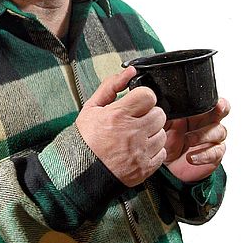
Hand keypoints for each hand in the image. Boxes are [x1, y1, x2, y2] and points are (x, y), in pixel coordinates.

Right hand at [75, 67, 166, 186]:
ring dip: (152, 133)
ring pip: (162, 133)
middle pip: (159, 114)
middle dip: (149, 114)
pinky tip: (139, 149)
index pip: (148, 96)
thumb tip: (130, 71)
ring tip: (136, 136)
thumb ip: (111, 86)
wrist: (80, 171)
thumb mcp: (92, 107)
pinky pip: (162, 153)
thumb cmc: (86, 139)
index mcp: (118, 115)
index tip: (137, 103)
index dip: (143, 97)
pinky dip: (153, 150)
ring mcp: (140, 152)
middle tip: (136, 120)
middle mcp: (131, 133)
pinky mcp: (145, 168)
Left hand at [163, 98, 229, 182]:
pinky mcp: (214, 155)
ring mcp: (212, 139)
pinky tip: (191, 157)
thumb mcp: (163, 127)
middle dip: (221, 109)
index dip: (214, 99)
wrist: (166, 167)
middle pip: (222, 111)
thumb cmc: (166, 143)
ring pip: (219, 131)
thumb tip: (162, 103)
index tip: (214, 101)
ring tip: (187, 141)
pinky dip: (204, 155)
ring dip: (203, 135)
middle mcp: (207, 123)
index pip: (209, 101)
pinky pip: (215, 152)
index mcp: (195, 112)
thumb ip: (166, 114)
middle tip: (217, 109)